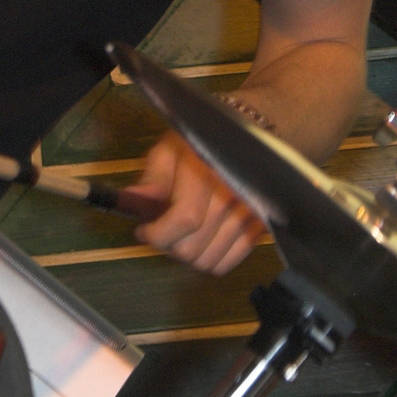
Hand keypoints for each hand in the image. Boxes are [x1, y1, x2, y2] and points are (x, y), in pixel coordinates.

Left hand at [130, 131, 265, 274]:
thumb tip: (135, 200)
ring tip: (181, 234)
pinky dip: (210, 258)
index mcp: (208, 169)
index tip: (144, 230)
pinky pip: (231, 260)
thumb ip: (154, 176)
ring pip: (209, 260)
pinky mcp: (262, 224)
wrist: (246, 135)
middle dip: (168, 245)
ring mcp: (252, 211)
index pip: (185, 219)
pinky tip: (202, 240)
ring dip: (188, 254)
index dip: (158, 234)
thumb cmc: (202, 139)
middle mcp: (234, 193)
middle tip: (160, 231)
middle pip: (194, 247)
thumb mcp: (171, 147)